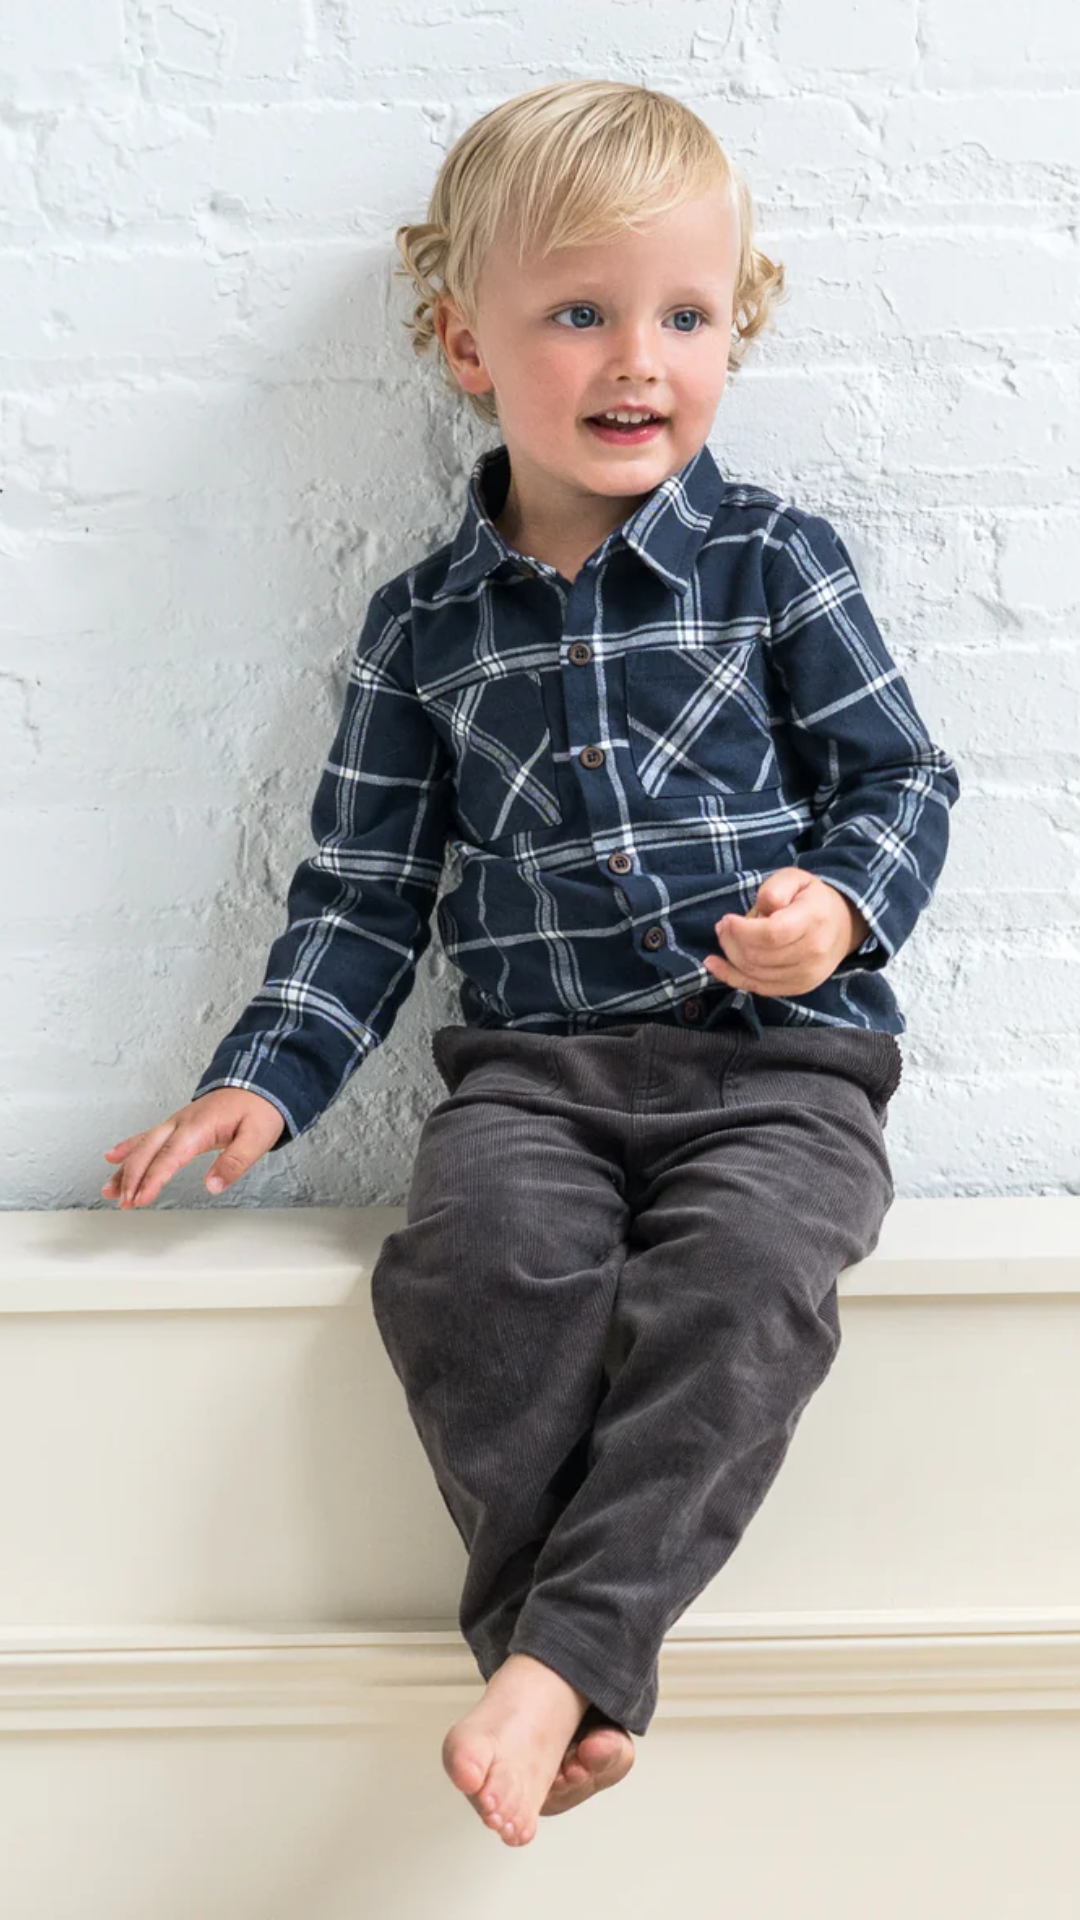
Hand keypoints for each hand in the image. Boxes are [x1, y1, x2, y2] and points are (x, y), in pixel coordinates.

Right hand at [101, 1089, 285, 1208]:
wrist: (259, 1082)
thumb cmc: (259, 1109)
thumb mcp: (257, 1138)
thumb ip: (235, 1162)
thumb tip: (213, 1185)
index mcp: (199, 1127)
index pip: (169, 1156)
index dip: (152, 1179)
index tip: (140, 1198)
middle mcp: (181, 1122)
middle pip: (148, 1150)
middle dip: (132, 1177)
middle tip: (124, 1202)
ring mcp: (176, 1122)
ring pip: (142, 1145)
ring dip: (124, 1168)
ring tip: (109, 1190)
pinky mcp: (177, 1124)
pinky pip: (147, 1137)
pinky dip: (128, 1147)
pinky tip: (112, 1158)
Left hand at [704, 868, 869, 998]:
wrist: (843, 926)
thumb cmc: (812, 899)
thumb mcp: (794, 878)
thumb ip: (774, 889)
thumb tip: (762, 909)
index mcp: (814, 920)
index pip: (771, 934)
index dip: (742, 930)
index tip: (727, 919)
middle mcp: (813, 952)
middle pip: (759, 956)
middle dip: (731, 941)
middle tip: (722, 925)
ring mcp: (806, 975)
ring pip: (755, 973)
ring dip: (731, 956)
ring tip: (725, 937)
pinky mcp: (797, 988)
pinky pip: (758, 988)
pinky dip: (732, 977)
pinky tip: (715, 965)